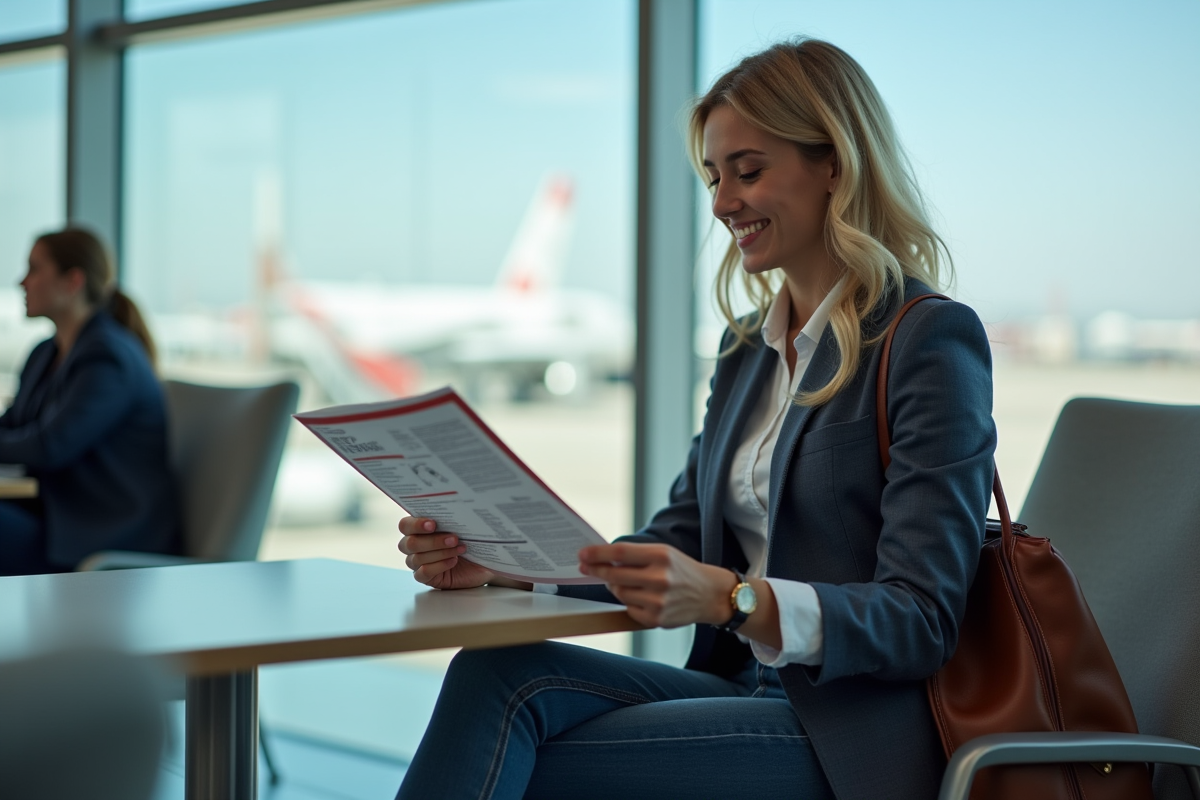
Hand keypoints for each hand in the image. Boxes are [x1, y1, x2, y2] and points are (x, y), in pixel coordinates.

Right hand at [397, 517, 496, 589]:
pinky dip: (439, 566)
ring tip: (460, 549)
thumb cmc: (470, 543)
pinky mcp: (425, 577)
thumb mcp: (466, 529)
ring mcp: (417, 563)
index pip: (405, 525)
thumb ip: (456, 518)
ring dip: (441, 553)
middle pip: (409, 543)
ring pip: (417, 558)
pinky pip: (423, 573)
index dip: (416, 524)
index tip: (433, 524)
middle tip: (454, 538)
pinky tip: (453, 560)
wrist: (480, 564)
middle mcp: (414, 545)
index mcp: (418, 529)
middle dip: (433, 541)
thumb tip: (460, 509)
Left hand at [577, 543, 737, 628]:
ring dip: (615, 587)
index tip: (582, 554)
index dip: (597, 554)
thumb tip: (601, 558)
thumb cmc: (682, 570)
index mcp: (661, 556)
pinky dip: (629, 602)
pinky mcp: (656, 619)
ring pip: (619, 593)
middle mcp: (660, 578)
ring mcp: (658, 601)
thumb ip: (635, 555)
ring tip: (627, 582)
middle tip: (585, 567)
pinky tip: (642, 597)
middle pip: (615, 575)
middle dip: (596, 570)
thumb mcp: (664, 553)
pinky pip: (628, 609)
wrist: (710, 595)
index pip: (620, 553)